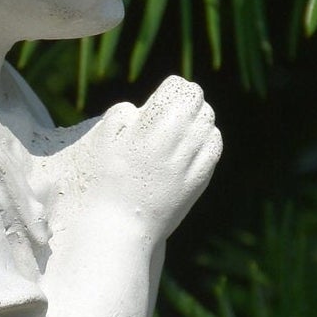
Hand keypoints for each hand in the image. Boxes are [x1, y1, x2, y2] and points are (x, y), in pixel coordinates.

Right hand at [67, 76, 222, 239]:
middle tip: (173, 109)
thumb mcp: (102, 142)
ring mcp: (190, 163)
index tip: (162, 97)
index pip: (179, 88)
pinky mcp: (199, 179)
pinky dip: (207, 138)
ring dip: (197, 118)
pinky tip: (192, 144)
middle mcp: (175, 143)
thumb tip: (141, 110)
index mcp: (149, 129)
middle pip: (198, 101)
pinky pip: (214, 145)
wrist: (119, 227)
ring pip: (208, 122)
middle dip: (186, 100)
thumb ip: (121, 115)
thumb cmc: (103, 183)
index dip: (171, 88)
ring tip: (180, 127)